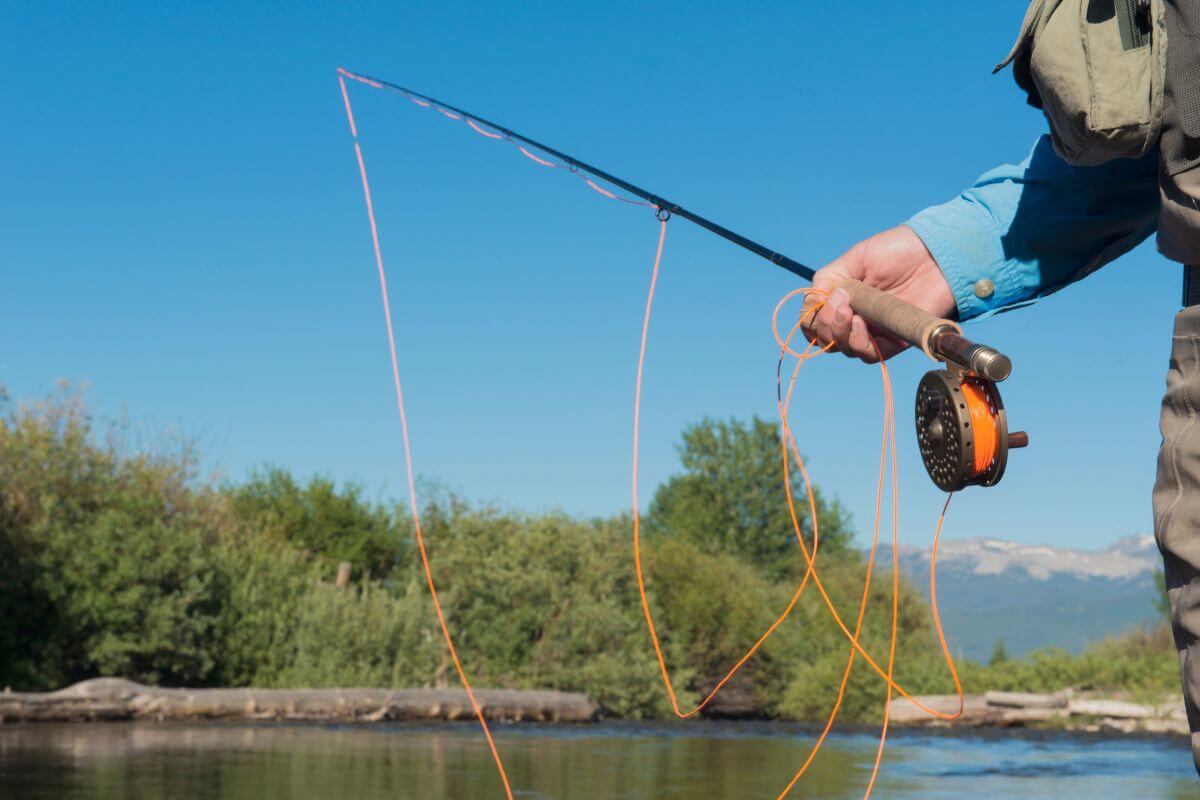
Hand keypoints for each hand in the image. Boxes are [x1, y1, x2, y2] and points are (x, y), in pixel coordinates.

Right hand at [803, 226, 955, 362]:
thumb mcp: (855, 258)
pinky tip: (862, 324)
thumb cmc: (898, 251)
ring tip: (853, 315)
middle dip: (826, 326)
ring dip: (840, 335)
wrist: (935, 255)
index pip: (813, 320)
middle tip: (841, 306)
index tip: (826, 299)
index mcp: (841, 299)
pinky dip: (858, 343)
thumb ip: (829, 280)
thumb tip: (817, 303)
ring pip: (843, 349)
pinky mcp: (893, 342)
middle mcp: (853, 317)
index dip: (811, 318)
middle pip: (824, 339)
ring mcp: (872, 331)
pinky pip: (868, 354)